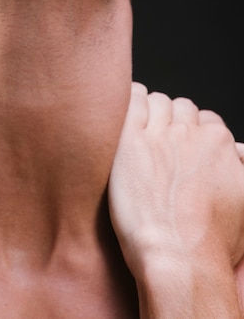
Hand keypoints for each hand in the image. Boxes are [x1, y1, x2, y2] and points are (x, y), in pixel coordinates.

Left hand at [108, 82, 243, 276]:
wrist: (178, 258)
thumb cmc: (212, 242)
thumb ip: (241, 170)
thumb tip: (239, 154)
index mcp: (220, 143)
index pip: (207, 120)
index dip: (194, 133)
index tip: (183, 147)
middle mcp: (191, 132)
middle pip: (181, 109)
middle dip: (173, 121)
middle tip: (161, 142)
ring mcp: (159, 134)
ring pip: (157, 103)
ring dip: (151, 112)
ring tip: (141, 130)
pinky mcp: (130, 140)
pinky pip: (132, 102)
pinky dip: (131, 100)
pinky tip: (126, 110)